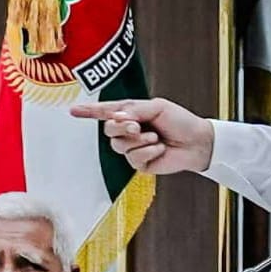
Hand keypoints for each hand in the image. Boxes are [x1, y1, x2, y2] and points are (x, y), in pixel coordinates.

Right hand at [70, 98, 214, 173]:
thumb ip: (134, 109)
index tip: (73, 111)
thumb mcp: (157, 107)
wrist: (197, 142)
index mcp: (131, 113)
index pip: (106, 112)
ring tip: (156, 137)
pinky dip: (148, 152)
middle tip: (136, 125)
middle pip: (108, 130)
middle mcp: (129, 131)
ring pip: (119, 146)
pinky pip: (134, 158)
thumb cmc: (180, 121)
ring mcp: (133, 148)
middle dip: (120, 127)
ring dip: (139, 140)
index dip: (89, 112)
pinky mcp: (140, 164)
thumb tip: (115, 116)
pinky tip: (160, 149)